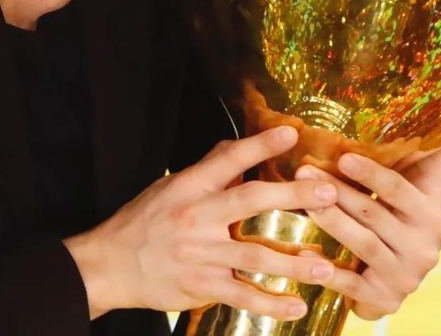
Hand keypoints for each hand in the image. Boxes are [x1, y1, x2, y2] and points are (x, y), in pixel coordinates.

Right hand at [64, 127, 339, 322]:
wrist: (110, 264)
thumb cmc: (141, 222)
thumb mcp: (169, 187)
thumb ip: (205, 169)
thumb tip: (232, 146)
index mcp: (190, 186)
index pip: (229, 159)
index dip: (261, 145)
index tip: (291, 133)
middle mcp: (197, 216)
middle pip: (251, 200)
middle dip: (294, 195)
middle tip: (329, 192)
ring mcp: (201, 253)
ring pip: (255, 255)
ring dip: (294, 261)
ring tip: (325, 265)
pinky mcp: (201, 286)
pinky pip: (243, 295)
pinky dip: (272, 304)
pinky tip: (297, 306)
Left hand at [295, 112, 440, 319]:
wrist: (398, 270)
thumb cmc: (405, 208)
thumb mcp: (425, 178)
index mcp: (433, 216)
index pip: (400, 190)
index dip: (373, 174)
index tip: (344, 156)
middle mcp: (424, 249)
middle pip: (374, 215)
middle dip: (337, 191)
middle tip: (303, 170)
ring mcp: (405, 277)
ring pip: (362, 245)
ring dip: (330, 222)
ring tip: (302, 201)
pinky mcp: (384, 300)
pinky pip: (353, 286)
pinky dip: (329, 273)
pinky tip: (307, 258)